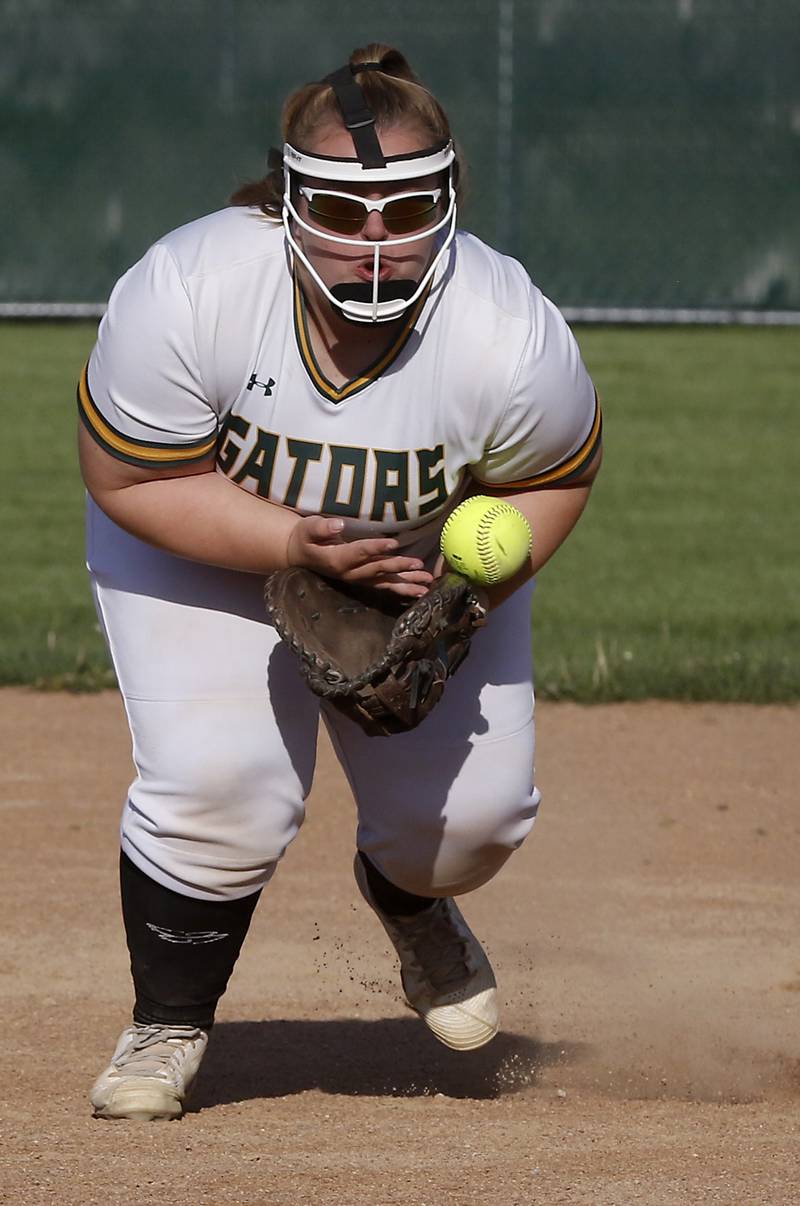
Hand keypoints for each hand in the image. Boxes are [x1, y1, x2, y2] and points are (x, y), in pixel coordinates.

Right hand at [285, 516, 433, 597]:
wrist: (300, 554)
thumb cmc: (305, 537)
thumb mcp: (308, 528)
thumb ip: (322, 527)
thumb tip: (339, 524)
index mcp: (337, 559)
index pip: (360, 552)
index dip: (376, 548)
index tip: (393, 543)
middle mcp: (350, 573)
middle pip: (378, 570)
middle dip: (399, 568)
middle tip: (419, 565)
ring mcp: (358, 579)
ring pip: (385, 582)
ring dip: (407, 584)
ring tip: (426, 586)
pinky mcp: (364, 581)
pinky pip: (385, 586)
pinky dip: (403, 589)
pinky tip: (419, 592)